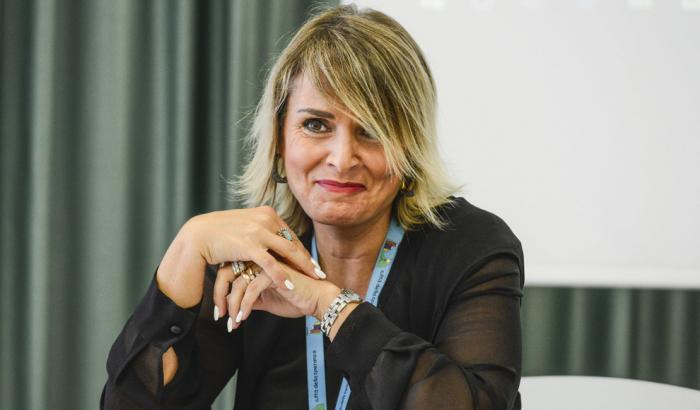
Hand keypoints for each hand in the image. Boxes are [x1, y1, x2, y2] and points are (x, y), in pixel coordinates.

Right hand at [156, 206, 321, 308]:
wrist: (198, 235)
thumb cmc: (218, 233)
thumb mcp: (244, 225)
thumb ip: (259, 229)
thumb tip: (271, 238)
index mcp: (266, 213)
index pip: (289, 234)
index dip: (301, 249)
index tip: (311, 261)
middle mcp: (265, 219)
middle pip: (292, 242)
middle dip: (307, 259)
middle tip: (318, 273)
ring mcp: (258, 231)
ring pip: (288, 252)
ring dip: (303, 267)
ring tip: (313, 279)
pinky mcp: (249, 245)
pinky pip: (271, 264)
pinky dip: (282, 275)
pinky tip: (291, 286)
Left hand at [217, 259, 340, 330]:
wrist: (317, 300)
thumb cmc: (295, 298)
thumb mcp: (266, 299)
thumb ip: (250, 297)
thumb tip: (232, 305)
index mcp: (256, 261)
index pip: (228, 270)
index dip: (220, 291)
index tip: (219, 311)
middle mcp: (259, 258)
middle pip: (227, 273)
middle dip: (220, 297)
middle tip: (220, 316)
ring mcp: (267, 264)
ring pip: (238, 283)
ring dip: (233, 306)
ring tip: (233, 322)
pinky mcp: (274, 273)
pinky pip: (251, 289)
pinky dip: (245, 306)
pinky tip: (243, 318)